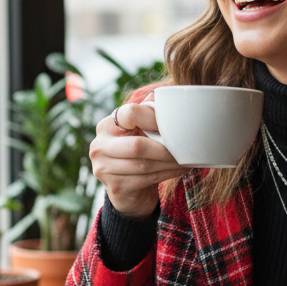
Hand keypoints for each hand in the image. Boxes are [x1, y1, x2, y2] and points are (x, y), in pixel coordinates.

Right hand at [90, 97, 184, 219]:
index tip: (174, 125)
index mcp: (107, 125)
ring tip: (186, 159)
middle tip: (186, 149)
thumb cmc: (139, 152)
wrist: (128, 189)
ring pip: (144, 164)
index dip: (154, 119)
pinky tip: (179, 169)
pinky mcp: (114, 187)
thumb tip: (170, 97)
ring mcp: (103, 168)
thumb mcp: (142, 131)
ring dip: (170, 163)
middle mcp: (99, 145)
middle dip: (165, 149)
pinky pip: (146, 179)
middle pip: (138, 145)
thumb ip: (150, 114)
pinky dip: (167, 174)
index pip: (130, 114)